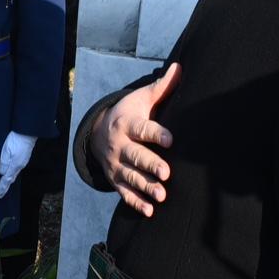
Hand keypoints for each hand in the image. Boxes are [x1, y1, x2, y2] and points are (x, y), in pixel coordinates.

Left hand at [0, 131, 37, 197]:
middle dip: (6, 186)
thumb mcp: (6, 151)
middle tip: (1, 193)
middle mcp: (20, 165)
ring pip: (14, 174)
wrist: (27, 132)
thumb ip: (4, 163)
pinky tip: (10, 173)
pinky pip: (16, 169)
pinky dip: (12, 174)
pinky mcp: (23, 158)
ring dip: (9, 181)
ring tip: (4, 186)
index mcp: (15, 165)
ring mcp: (23, 162)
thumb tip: (2, 173)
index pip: (7, 179)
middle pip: (11, 179)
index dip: (2, 187)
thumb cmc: (16, 140)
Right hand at [90, 63, 180, 216]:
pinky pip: (124, 192)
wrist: (98, 131)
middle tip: (166, 173)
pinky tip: (150, 211)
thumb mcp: (140, 99)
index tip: (170, 139)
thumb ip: (161, 88)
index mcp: (126, 123)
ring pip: (130, 176)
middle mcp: (119, 145)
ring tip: (162, 195)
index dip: (156, 134)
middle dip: (150, 165)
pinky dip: (135, 202)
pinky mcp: (114, 179)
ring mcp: (115, 164)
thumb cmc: (128, 113)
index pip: (142, 129)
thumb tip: (180, 68)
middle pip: (135, 156)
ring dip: (145, 186)